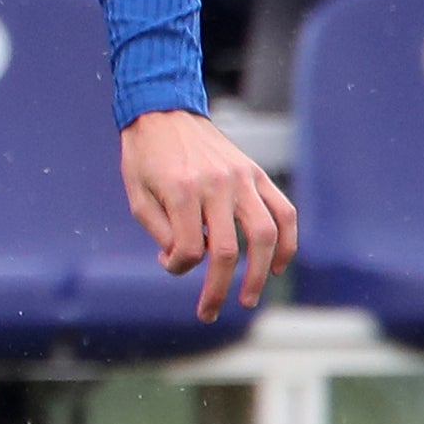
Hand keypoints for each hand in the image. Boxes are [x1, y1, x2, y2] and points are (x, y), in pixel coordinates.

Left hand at [120, 107, 296, 321]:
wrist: (163, 111)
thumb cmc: (145, 157)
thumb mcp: (137, 193)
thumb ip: (160, 230)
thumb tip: (183, 262)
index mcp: (180, 190)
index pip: (189, 248)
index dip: (179, 267)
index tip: (170, 264)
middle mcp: (215, 185)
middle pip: (228, 250)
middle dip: (220, 289)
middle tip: (211, 313)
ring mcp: (242, 179)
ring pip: (264, 234)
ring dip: (260, 273)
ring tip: (248, 298)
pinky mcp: (257, 174)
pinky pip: (283, 211)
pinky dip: (286, 241)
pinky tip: (277, 266)